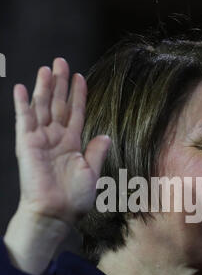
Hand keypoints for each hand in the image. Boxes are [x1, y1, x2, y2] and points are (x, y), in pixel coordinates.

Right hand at [13, 57, 110, 225]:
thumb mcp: (92, 172)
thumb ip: (97, 152)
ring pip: (42, 107)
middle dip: (60, 83)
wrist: (56, 213)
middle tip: (61, 61)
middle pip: (58, 105)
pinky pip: (24, 120)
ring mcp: (40, 140)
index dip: (77, 95)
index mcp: (72, 144)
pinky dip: (22, 104)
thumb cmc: (75, 198)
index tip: (80, 77)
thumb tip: (105, 135)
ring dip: (44, 87)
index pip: (75, 113)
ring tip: (47, 68)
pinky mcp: (26, 144)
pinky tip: (22, 88)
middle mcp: (55, 139)